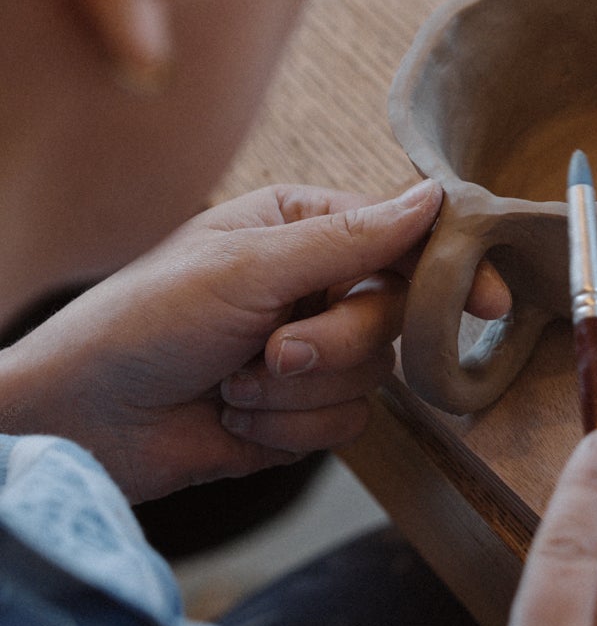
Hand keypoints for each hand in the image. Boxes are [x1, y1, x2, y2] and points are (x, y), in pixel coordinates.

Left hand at [0, 181, 508, 501]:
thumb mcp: (248, 267)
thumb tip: (434, 196)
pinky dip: (288, 429)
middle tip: (273, 351)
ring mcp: (309, 352)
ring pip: (374, 378)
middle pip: (393, 317)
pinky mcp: (298, 414)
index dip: (446, 269)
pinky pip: (344, 426)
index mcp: (302, 227)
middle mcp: (314, 285)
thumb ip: (351, 239)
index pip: (402, 238)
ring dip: (299, 392)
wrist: (82, 420)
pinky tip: (232, 417)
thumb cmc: (144, 321)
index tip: (485, 303)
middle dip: (333, 346)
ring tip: (233, 385)